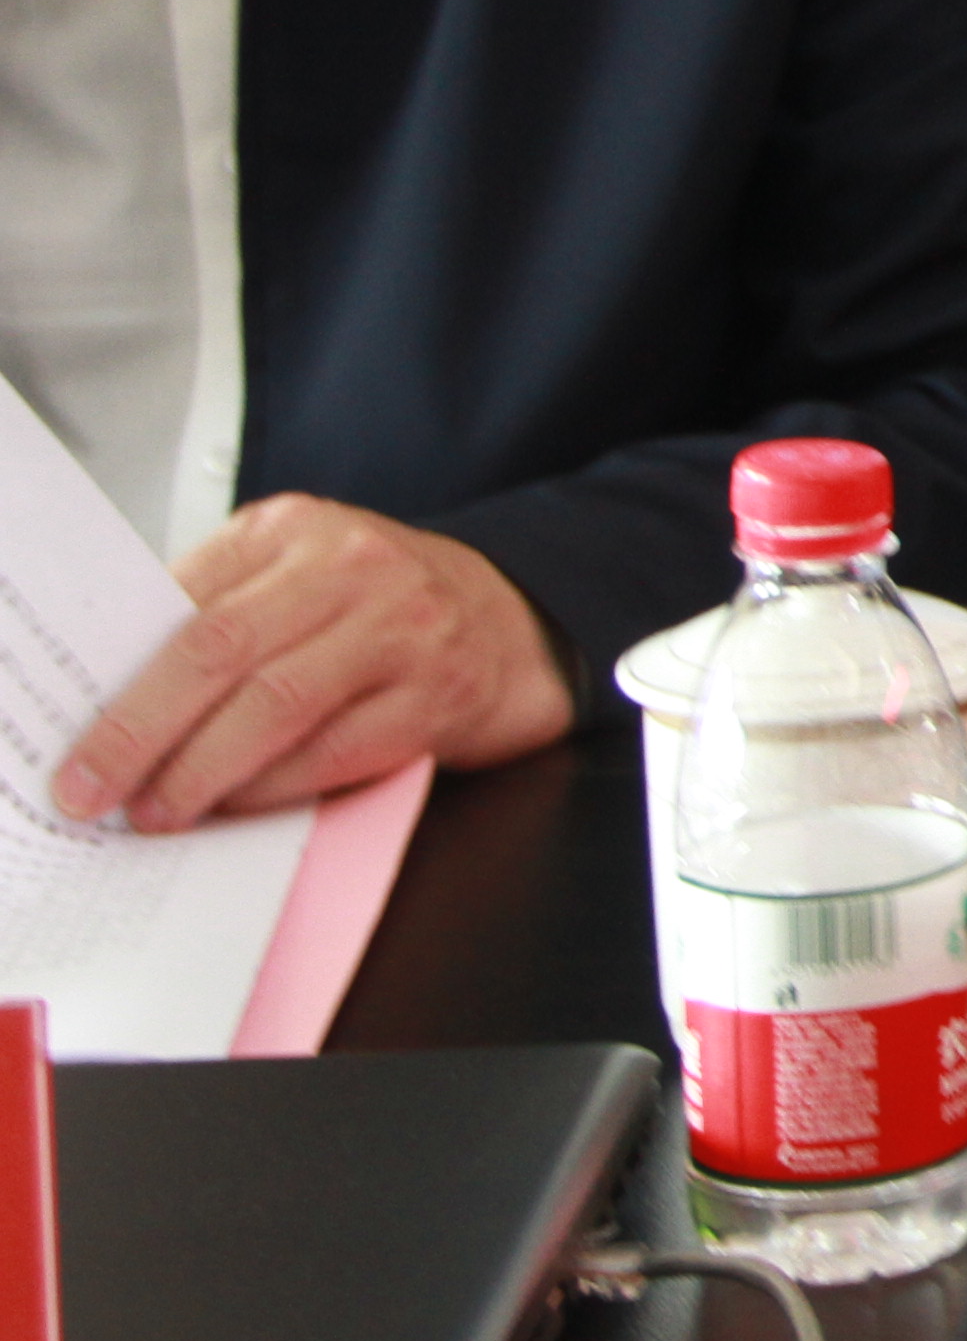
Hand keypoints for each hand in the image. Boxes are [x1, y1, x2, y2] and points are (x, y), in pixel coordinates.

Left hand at [59, 498, 576, 830]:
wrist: (520, 620)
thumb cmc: (388, 605)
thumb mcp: (301, 572)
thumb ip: (222, 608)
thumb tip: (114, 690)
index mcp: (294, 530)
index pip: (182, 600)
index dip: (118, 677)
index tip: (72, 736)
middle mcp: (350, 568)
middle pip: (219, 649)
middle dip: (140, 731)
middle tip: (92, 788)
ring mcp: (401, 629)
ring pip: (276, 704)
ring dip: (202, 770)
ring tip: (158, 811)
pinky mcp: (437, 695)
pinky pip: (338, 751)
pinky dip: (276, 787)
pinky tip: (238, 806)